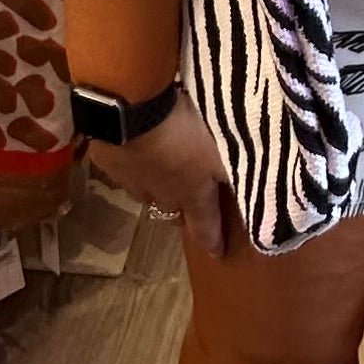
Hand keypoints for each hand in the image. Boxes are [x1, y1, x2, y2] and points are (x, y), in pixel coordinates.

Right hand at [88, 94, 238, 254]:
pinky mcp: (109, 162)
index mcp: (191, 195)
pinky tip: (137, 144)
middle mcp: (159, 195)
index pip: (204, 226)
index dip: (212, 240)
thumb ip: (235, 172)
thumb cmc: (185, 132)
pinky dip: (133, 162)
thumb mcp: (221, 151)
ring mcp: (131, 181)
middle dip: (182, 209)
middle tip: (191, 198)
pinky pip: (124, 168)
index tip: (217, 253)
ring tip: (163, 166)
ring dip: (156, 184)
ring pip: (146, 191)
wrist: (130, 111)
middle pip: (172, 211)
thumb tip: (254, 189)